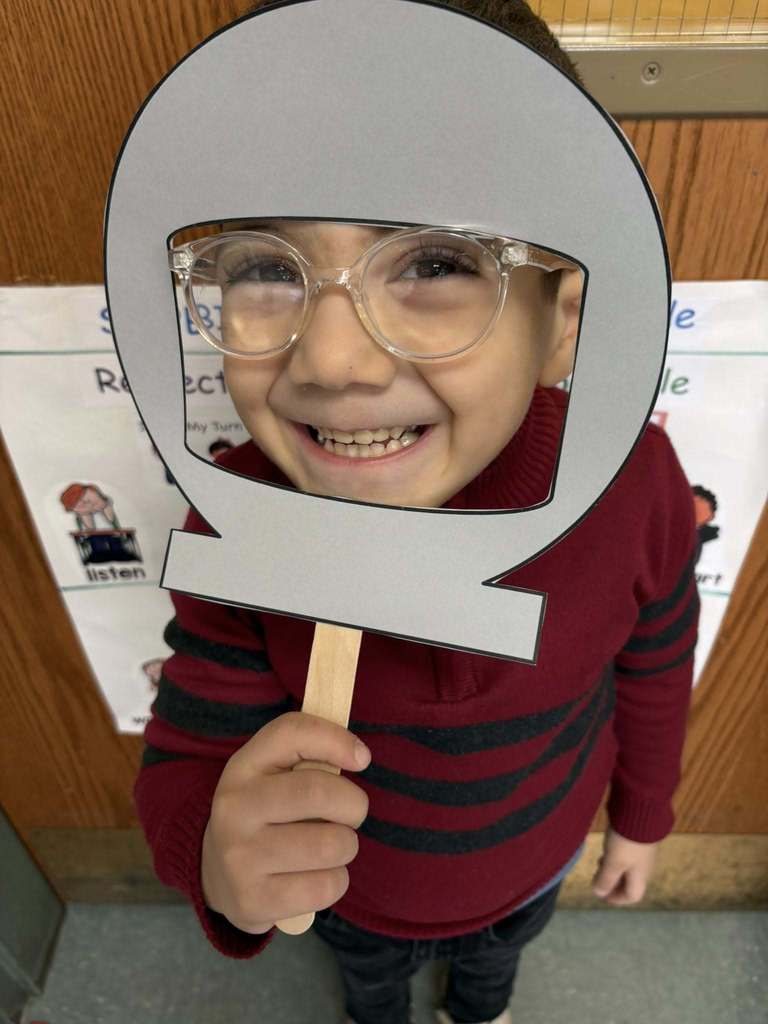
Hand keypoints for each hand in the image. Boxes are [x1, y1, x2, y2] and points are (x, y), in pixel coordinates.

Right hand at [201, 711, 370, 933]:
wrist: (218, 874)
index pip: (293, 733)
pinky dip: (335, 881)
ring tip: (330, 847)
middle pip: (319, 792)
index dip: (337, 740)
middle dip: (353, 805)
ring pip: (330, 845)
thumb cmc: (267, 810)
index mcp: (242, 767)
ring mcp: (239, 856)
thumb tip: (359, 756)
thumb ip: (312, 748)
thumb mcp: (275, 769)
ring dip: (346, 846)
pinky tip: (316, 876)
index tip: (362, 759)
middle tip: (350, 814)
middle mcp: (234, 808)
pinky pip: (325, 887)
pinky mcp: (252, 899)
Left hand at [591, 825, 658, 905]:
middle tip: (597, 877)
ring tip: (600, 862)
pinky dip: (615, 857)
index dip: (617, 899)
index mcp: (641, 875)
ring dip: (613, 869)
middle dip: (613, 884)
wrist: (641, 810)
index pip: (632, 896)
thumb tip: (598, 893)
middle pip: (630, 883)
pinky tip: (607, 848)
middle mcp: (644, 866)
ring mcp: (642, 851)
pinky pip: (627, 855)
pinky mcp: (638, 839)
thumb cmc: (627, 841)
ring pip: (627, 868)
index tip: (601, 895)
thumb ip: (606, 878)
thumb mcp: (614, 862)